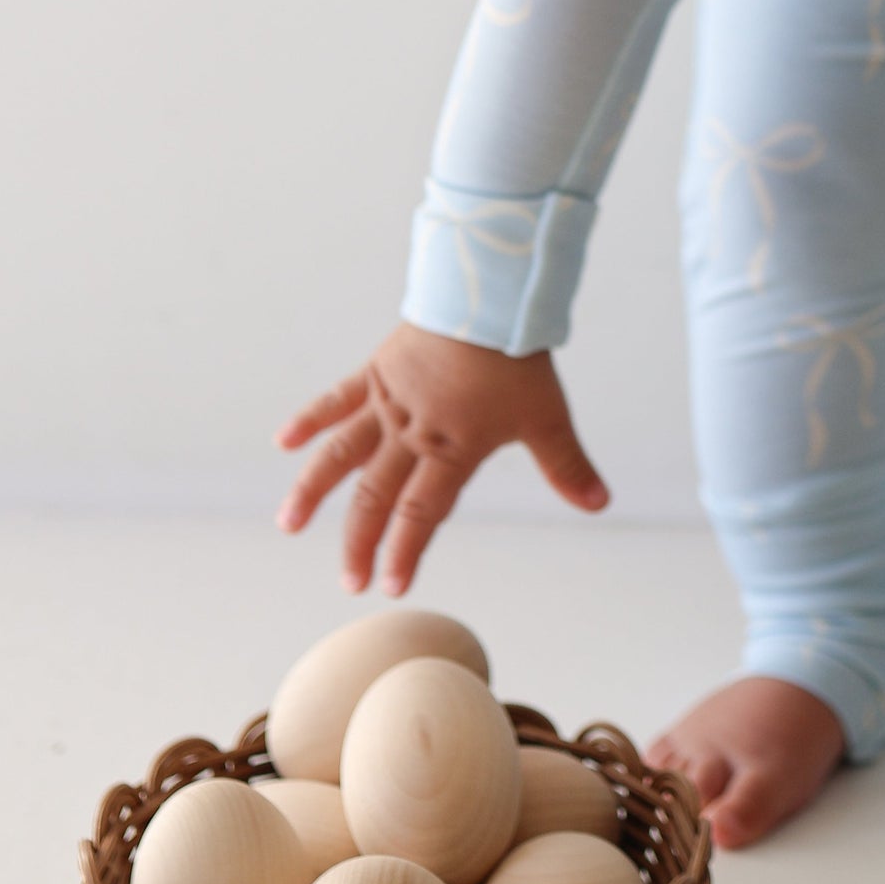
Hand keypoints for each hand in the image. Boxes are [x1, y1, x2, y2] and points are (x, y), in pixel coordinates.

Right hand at [275, 325, 607, 595]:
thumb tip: (600, 503)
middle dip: (360, 542)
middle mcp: (411, 433)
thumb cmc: (518, 357)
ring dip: (313, 491)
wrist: (487, 296)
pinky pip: (337, 399)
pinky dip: (310, 418)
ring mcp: (388, 402)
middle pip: (376, 497)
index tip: (388, 587)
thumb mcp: (548, 415)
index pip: (420, 514)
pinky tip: (284, 440)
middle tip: (349, 581)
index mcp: (450, 450)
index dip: (403, 552)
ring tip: (288, 524)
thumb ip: (567, 465)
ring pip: (342, 455)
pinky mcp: (377, 371)